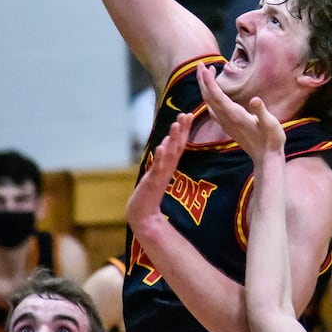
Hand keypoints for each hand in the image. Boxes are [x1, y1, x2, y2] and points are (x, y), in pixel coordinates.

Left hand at [126, 112, 192, 235]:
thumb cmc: (149, 194)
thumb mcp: (157, 173)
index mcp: (168, 165)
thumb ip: (163, 160)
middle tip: (186, 115)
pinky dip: (160, 158)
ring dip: (173, 140)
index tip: (188, 114)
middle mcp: (167, 169)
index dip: (184, 130)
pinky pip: (157, 169)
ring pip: (169, 155)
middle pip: (177, 147)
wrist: (142, 216)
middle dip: (182, 131)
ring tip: (176, 125)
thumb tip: (166, 143)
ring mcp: (160, 176)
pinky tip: (162, 147)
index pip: (179, 145)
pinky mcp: (152, 184)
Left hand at [197, 63, 285, 163]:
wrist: (266, 158)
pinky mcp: (227, 126)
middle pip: (208, 97)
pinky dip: (209, 96)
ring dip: (205, 87)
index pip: (216, 95)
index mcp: (234, 115)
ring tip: (206, 72)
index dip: (209, 81)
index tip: (204, 68)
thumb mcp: (271, 124)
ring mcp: (225, 123)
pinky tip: (213, 93)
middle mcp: (226, 118)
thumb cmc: (271, 140)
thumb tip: (255, 100)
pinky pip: (212, 109)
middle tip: (200, 64)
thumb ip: (262, 112)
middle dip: (202, 80)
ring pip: (208, 102)